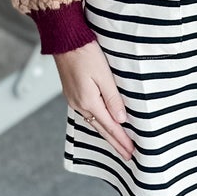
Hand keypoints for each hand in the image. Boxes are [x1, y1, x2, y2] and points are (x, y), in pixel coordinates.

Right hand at [55, 41, 134, 162]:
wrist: (64, 40)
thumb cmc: (85, 52)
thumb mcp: (104, 75)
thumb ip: (113, 99)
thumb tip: (121, 120)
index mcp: (88, 101)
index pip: (110, 126)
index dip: (122, 140)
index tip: (132, 152)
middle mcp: (79, 104)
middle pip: (101, 129)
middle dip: (115, 143)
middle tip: (127, 155)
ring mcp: (73, 100)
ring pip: (94, 122)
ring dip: (107, 134)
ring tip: (118, 144)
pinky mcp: (72, 94)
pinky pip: (87, 114)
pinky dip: (98, 123)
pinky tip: (103, 125)